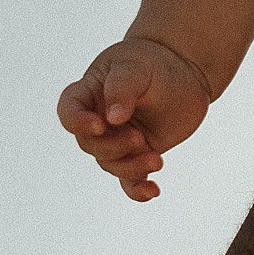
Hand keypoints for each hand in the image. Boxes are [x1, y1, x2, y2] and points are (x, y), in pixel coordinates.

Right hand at [59, 34, 212, 202]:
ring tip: (157, 159)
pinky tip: (153, 192)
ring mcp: (117, 139)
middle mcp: (98, 120)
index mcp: (89, 94)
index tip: (101, 125)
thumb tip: (112, 120)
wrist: (185, 72)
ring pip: (111, 164)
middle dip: (114, 147)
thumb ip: (121, 88)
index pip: (69, 112)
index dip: (78, 123)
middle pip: (90, 145)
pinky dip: (139, 190)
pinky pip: (131, 180)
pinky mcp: (139, 154)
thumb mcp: (136, 67)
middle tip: (139, 137)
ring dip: (131, 167)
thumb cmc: (153, 62)